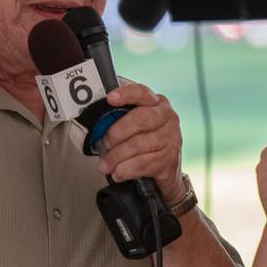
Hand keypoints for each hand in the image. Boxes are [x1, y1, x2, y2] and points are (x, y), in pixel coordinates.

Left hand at [97, 84, 184, 198]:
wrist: (166, 170)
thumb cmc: (145, 143)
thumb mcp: (136, 126)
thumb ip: (120, 119)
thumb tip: (95, 125)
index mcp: (157, 103)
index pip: (142, 93)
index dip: (126, 94)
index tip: (110, 98)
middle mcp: (168, 117)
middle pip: (141, 119)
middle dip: (116, 133)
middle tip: (104, 144)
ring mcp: (171, 138)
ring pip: (138, 144)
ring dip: (116, 157)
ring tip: (106, 165)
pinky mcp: (169, 159)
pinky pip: (141, 164)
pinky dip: (124, 170)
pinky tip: (117, 173)